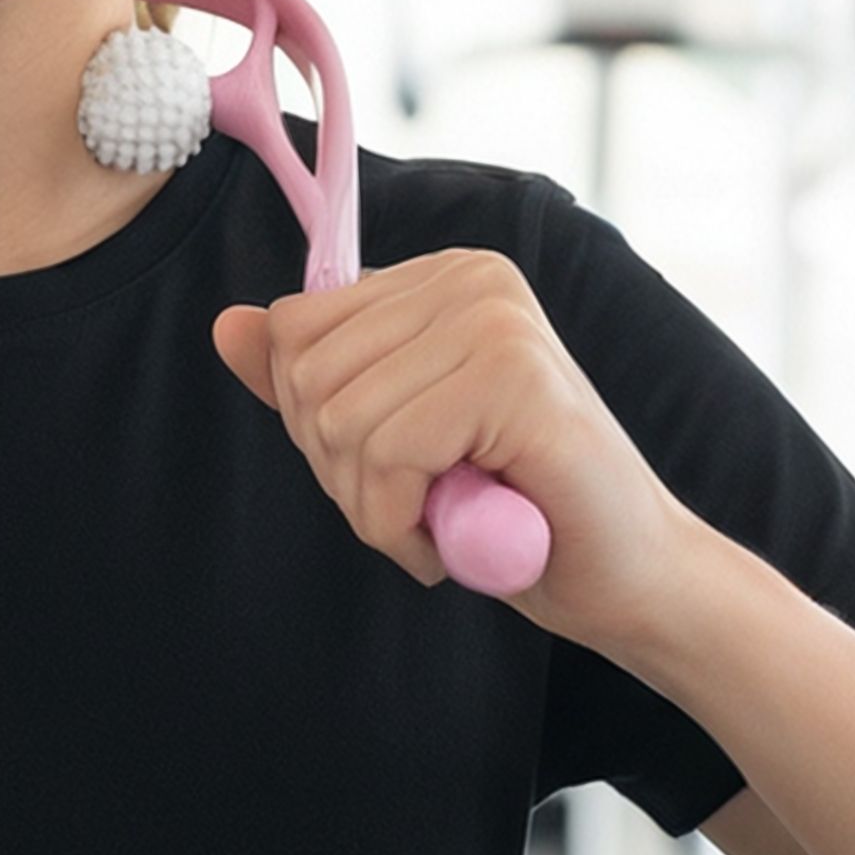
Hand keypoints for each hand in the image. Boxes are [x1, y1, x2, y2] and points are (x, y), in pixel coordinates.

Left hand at [211, 248, 699, 648]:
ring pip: (339, 419)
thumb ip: (312, 382)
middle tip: (417, 504)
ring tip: (444, 520)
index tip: (387, 468)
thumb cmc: (509, 510)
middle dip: (341, 469)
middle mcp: (468, 277)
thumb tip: (227, 325)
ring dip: (374, 506)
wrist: (628, 577)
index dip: (318, 424)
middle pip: (306, 373)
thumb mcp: (388, 438)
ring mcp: (494, 318)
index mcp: (437, 277)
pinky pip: (389, 453)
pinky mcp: (514, 375)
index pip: (294, 330)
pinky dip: (403, 523)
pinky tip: (459, 538)